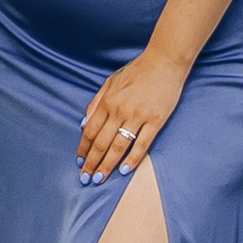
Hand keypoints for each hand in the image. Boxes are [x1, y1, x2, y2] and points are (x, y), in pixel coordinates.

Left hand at [78, 49, 188, 181]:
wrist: (163, 63)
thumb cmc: (136, 72)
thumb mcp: (111, 82)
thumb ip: (96, 102)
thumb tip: (84, 123)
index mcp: (107, 101)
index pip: (90, 130)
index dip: (84, 148)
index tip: (79, 161)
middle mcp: (120, 110)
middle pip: (102, 142)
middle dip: (92, 162)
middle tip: (85, 178)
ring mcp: (138, 117)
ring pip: (119, 146)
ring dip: (107, 165)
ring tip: (99, 179)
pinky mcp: (155, 121)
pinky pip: (142, 145)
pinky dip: (132, 159)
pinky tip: (124, 171)